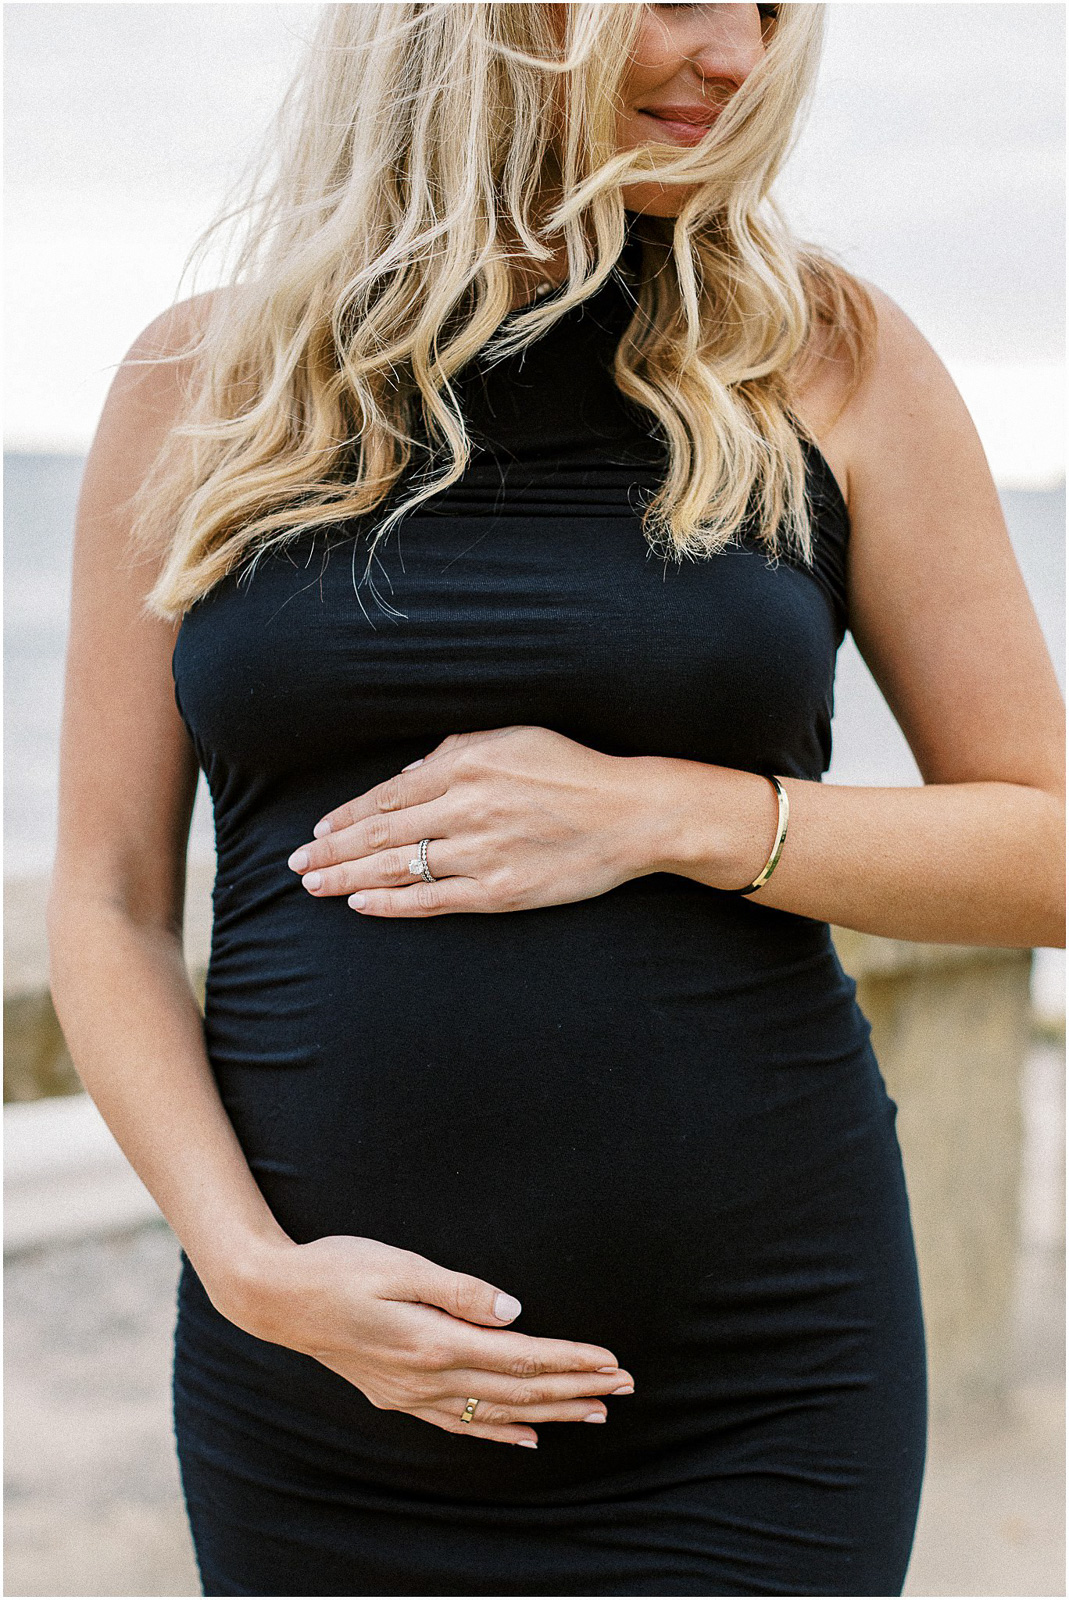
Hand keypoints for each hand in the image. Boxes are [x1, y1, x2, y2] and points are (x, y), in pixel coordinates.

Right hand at [217, 1234, 634, 1448]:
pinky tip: (527, 1437)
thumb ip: (459, 1291)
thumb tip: (514, 1311)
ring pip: (497, 1414)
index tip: (612, 1362)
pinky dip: (500, 1432)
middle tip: (626, 1386)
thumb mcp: (399, 1265)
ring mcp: (412, 1395)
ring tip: (595, 1411)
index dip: (571, 1361)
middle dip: (576, 1389)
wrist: (276, 1298)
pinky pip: (461, 1425)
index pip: (521, 1358)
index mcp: (434, 1343)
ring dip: (550, 1413)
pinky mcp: (399, 1395)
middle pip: (518, 1392)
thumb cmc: (337, 1268)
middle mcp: (428, 1379)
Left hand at [286, 726, 664, 916]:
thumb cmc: (575, 770)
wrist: (631, 814)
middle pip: (380, 832)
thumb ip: (458, 749)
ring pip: (396, 867)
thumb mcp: (515, 737)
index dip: (348, 814)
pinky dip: (390, 903)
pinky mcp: (499, 891)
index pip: (388, 793)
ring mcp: (480, 852)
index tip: (319, 829)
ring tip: (312, 886)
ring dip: (347, 878)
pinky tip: (360, 905)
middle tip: (296, 864)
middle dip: (332, 850)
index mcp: (465, 764)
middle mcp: (464, 807)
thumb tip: (412, 769)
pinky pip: (431, 899)